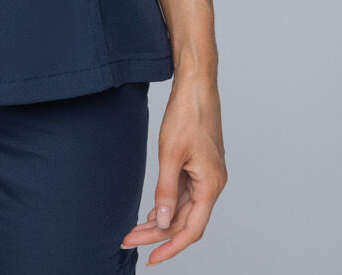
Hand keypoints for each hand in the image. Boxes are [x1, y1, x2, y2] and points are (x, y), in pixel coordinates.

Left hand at [120, 70, 226, 264]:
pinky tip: (153, 210)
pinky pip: (184, 192)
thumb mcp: (170, 153)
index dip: (171, 247)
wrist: (196, 84)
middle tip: (128, 240)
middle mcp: (212, 184)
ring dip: (161, 219)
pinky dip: (167, 203)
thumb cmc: (187, 114)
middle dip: (157, 233)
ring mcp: (207, 174)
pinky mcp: (200, 164)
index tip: (150, 259)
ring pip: (183, 207)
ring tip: (135, 229)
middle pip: (184, 220)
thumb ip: (166, 190)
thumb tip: (163, 222)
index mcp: (211, 185)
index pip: (191, 229)